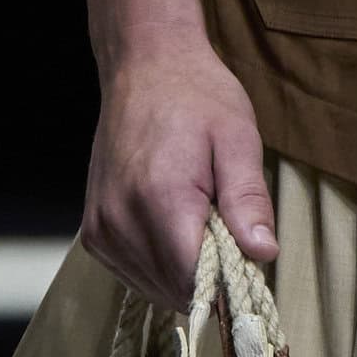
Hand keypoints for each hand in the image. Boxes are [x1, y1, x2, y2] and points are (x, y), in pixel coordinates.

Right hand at [82, 26, 278, 312]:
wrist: (145, 67)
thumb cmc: (197, 97)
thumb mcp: (238, 138)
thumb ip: (248, 199)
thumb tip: (263, 253)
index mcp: (159, 199)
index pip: (196, 281)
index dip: (230, 283)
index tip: (249, 261)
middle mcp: (120, 221)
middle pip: (176, 290)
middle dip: (212, 278)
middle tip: (231, 232)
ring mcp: (100, 229)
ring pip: (154, 287)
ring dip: (186, 273)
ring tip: (202, 222)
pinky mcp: (93, 233)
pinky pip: (134, 273)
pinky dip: (161, 266)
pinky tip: (176, 228)